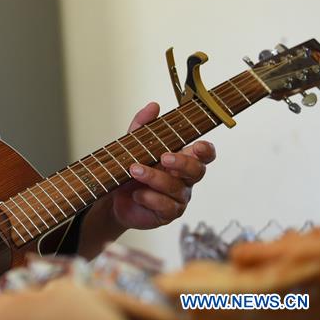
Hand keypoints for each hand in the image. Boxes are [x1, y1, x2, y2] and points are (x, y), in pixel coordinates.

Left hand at [110, 102, 216, 229]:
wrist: (113, 198)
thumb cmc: (131, 169)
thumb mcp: (133, 144)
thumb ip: (143, 126)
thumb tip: (153, 106)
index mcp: (182, 158)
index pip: (204, 154)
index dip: (206, 150)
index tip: (198, 146)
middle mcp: (185, 179)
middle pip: (197, 171)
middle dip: (182, 163)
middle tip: (164, 157)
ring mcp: (178, 198)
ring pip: (176, 188)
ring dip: (155, 178)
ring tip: (134, 170)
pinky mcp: (167, 213)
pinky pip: (165, 206)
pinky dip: (149, 198)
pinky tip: (137, 194)